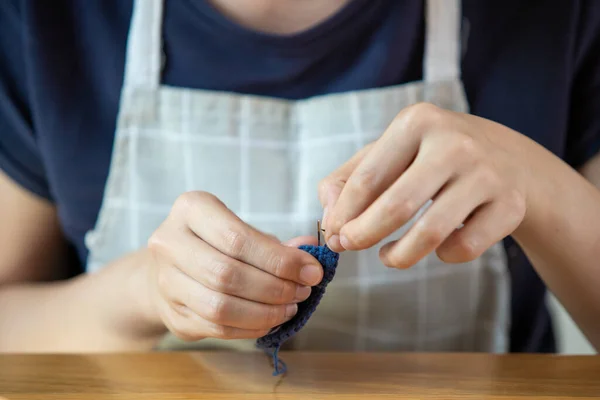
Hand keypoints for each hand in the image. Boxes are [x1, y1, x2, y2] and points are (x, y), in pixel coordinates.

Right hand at [146, 191, 322, 340]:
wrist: (170, 267)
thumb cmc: (214, 242)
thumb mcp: (242, 229)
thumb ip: (274, 243)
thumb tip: (311, 251)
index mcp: (190, 209)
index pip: (237, 239)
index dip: (279, 260)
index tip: (311, 271)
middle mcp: (169, 243)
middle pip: (227, 274)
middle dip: (274, 287)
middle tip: (301, 291)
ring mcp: (165, 282)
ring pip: (219, 306)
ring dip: (264, 312)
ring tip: (289, 307)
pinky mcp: (172, 314)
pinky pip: (216, 327)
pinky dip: (250, 327)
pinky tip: (270, 320)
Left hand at [319, 103, 529, 267]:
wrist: (507, 158)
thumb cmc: (431, 157)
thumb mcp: (389, 152)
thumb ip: (348, 180)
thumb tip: (329, 221)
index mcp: (417, 122)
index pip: (366, 178)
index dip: (342, 214)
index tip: (332, 234)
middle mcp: (455, 143)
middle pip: (396, 207)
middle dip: (362, 235)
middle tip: (348, 247)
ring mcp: (487, 174)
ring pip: (431, 234)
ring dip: (399, 256)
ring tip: (387, 256)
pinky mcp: (510, 205)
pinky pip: (463, 248)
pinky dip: (442, 256)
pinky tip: (435, 247)